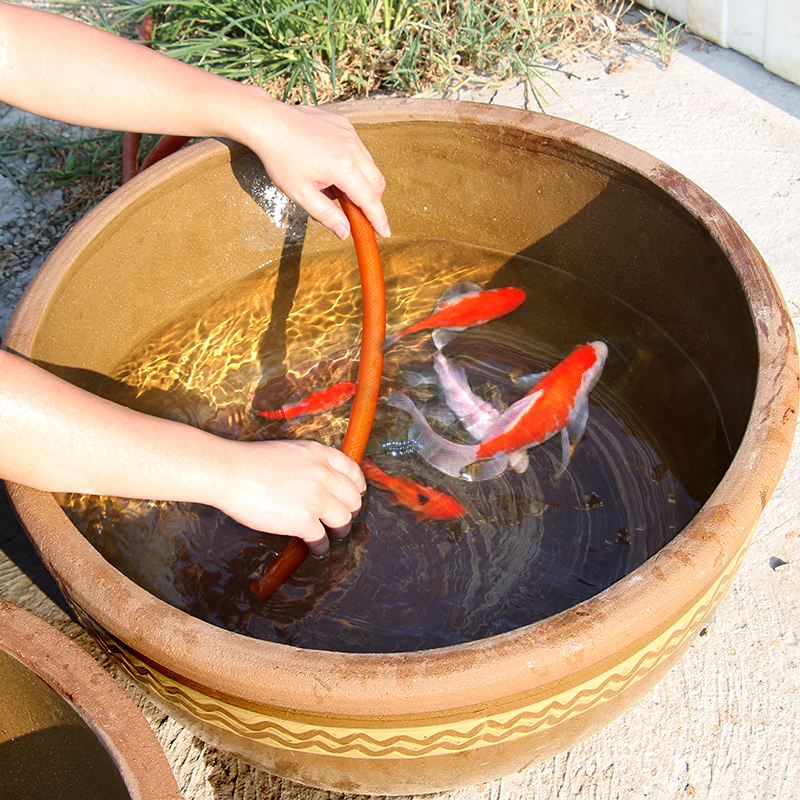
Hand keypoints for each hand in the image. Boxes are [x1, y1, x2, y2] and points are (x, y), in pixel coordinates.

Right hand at [210, 439, 365, 555]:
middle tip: (342, 517)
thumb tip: (316, 480)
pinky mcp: (304, 520)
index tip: (356, 493)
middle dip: (350, 509)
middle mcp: (323, 474)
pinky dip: (320, 546)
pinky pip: (322, 538)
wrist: (230, 472)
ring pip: (343, 519)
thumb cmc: (250, 461)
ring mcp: (316, 498)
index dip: (357, 485)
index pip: (352, 470)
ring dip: (340, 529)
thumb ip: (309, 463)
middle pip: (353, 497)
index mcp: (319, 454)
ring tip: (333, 534)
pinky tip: (316, 547)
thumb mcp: (289, 450)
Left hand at [240, 99, 390, 239]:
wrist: (269, 122)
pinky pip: (359, 150)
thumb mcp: (301, 194)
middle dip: (372, 202)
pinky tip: (332, 168)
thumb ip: (326, 215)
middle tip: (357, 214)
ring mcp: (350, 134)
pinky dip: (354, 164)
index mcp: (343, 167)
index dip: (378, 219)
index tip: (384, 232)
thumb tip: (345, 232)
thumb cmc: (280, 158)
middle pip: (377, 182)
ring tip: (335, 189)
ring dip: (362, 183)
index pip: (370, 200)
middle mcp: (352, 148)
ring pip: (370, 166)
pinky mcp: (345, 125)